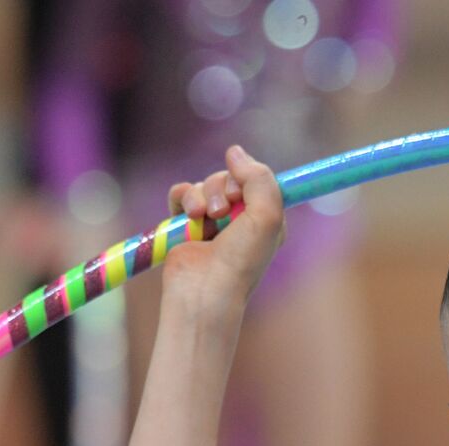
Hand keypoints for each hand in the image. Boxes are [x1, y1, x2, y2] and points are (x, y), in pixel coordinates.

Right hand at [163, 145, 285, 308]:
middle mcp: (240, 219)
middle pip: (231, 177)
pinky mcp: (186, 225)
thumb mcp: (267, 215)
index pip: (259, 179)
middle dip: (224, 187)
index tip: (243, 192)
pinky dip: (183, 198)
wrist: (204, 290)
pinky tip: (188, 215)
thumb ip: (259, 177)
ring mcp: (212, 222)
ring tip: (202, 216)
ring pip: (206, 184)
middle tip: (222, 211)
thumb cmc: (240, 260)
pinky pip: (182, 193)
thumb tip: (234, 151)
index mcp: (265, 218)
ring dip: (202, 194)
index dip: (250, 178)